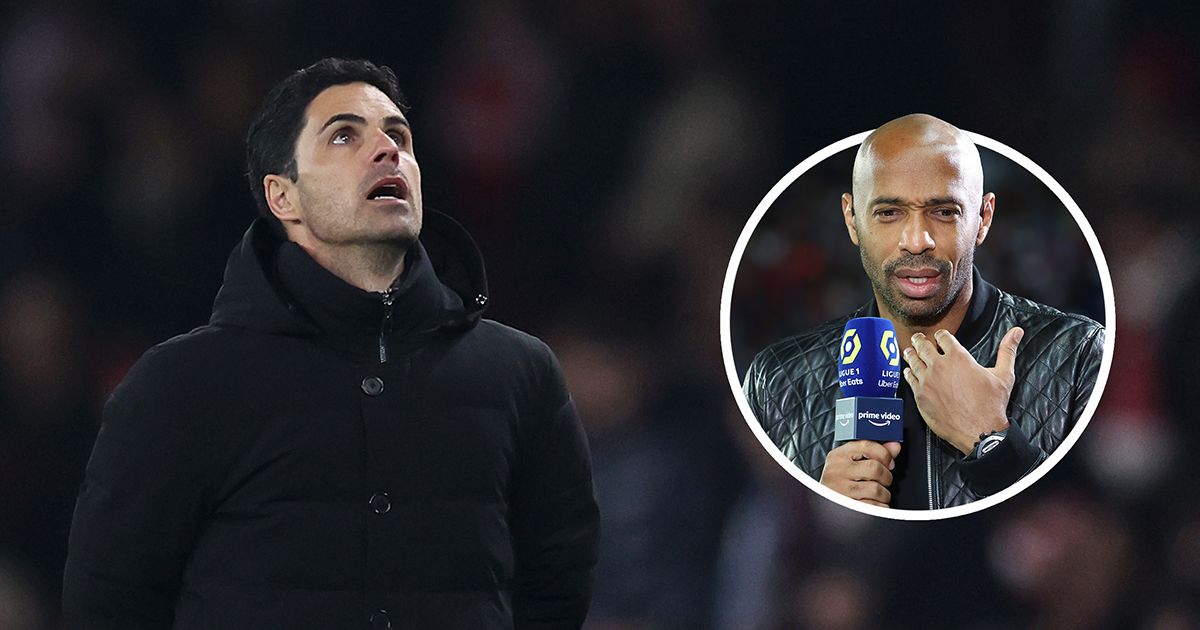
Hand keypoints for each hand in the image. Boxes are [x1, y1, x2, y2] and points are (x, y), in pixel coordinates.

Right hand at [819, 440, 901, 506]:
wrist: (824, 505)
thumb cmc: (839, 483)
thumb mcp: (850, 463)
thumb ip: (874, 453)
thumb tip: (894, 446)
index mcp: (838, 456)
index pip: (867, 446)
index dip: (885, 454)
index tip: (890, 462)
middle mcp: (837, 471)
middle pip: (875, 468)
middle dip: (886, 477)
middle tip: (883, 481)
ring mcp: (840, 490)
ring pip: (876, 489)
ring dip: (884, 495)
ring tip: (877, 495)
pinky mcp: (847, 507)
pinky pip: (874, 506)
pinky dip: (880, 507)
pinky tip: (873, 504)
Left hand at [903, 327, 1022, 454]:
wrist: (979, 432)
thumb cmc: (991, 406)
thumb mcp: (1004, 375)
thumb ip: (1008, 350)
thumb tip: (1016, 332)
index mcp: (958, 358)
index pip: (943, 337)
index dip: (940, 335)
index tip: (939, 336)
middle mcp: (939, 366)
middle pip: (923, 346)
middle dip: (920, 340)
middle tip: (917, 338)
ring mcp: (927, 381)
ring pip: (913, 361)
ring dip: (911, 354)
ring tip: (909, 350)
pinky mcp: (920, 396)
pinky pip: (910, 379)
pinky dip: (908, 373)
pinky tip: (908, 371)